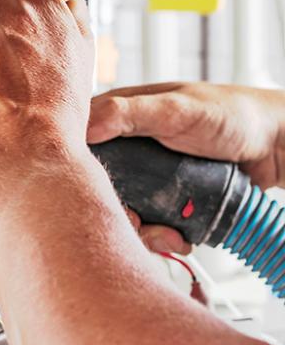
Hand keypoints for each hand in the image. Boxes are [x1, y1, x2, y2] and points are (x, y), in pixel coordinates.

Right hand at [91, 82, 284, 252]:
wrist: (276, 147)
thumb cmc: (234, 115)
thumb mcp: (177, 109)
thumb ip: (129, 113)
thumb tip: (85, 126)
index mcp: (118, 117)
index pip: (79, 145)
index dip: (80, 172)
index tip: (96, 193)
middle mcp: (126, 147)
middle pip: (97, 187)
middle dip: (117, 211)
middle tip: (138, 220)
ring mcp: (145, 175)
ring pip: (121, 210)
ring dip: (142, 230)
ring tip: (168, 234)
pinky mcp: (163, 198)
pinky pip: (147, 224)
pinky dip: (160, 236)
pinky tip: (177, 236)